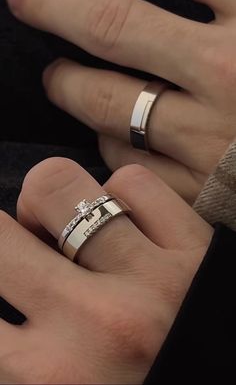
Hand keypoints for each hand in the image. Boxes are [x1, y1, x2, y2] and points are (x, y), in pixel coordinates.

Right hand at [0, 159, 211, 383]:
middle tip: (20, 248)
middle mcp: (96, 322)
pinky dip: (117, 193)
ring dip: (53, 204)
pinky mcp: (196, 246)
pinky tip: (124, 220)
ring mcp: (151, 278)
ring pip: (59, 185)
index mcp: (48, 378)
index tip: (0, 267)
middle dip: (2, 234)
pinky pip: (132, 182)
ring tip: (70, 230)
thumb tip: (8, 283)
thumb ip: (18, 354)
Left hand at [6, 0, 235, 202]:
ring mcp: (210, 138)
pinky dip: (107, 147)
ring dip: (69, 87)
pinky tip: (109, 136)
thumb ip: (222, 0)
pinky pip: (129, 166)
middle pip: (114, 29)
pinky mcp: (201, 190)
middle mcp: (226, 75)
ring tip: (57, 79)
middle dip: (55, 8)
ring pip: (108, 106)